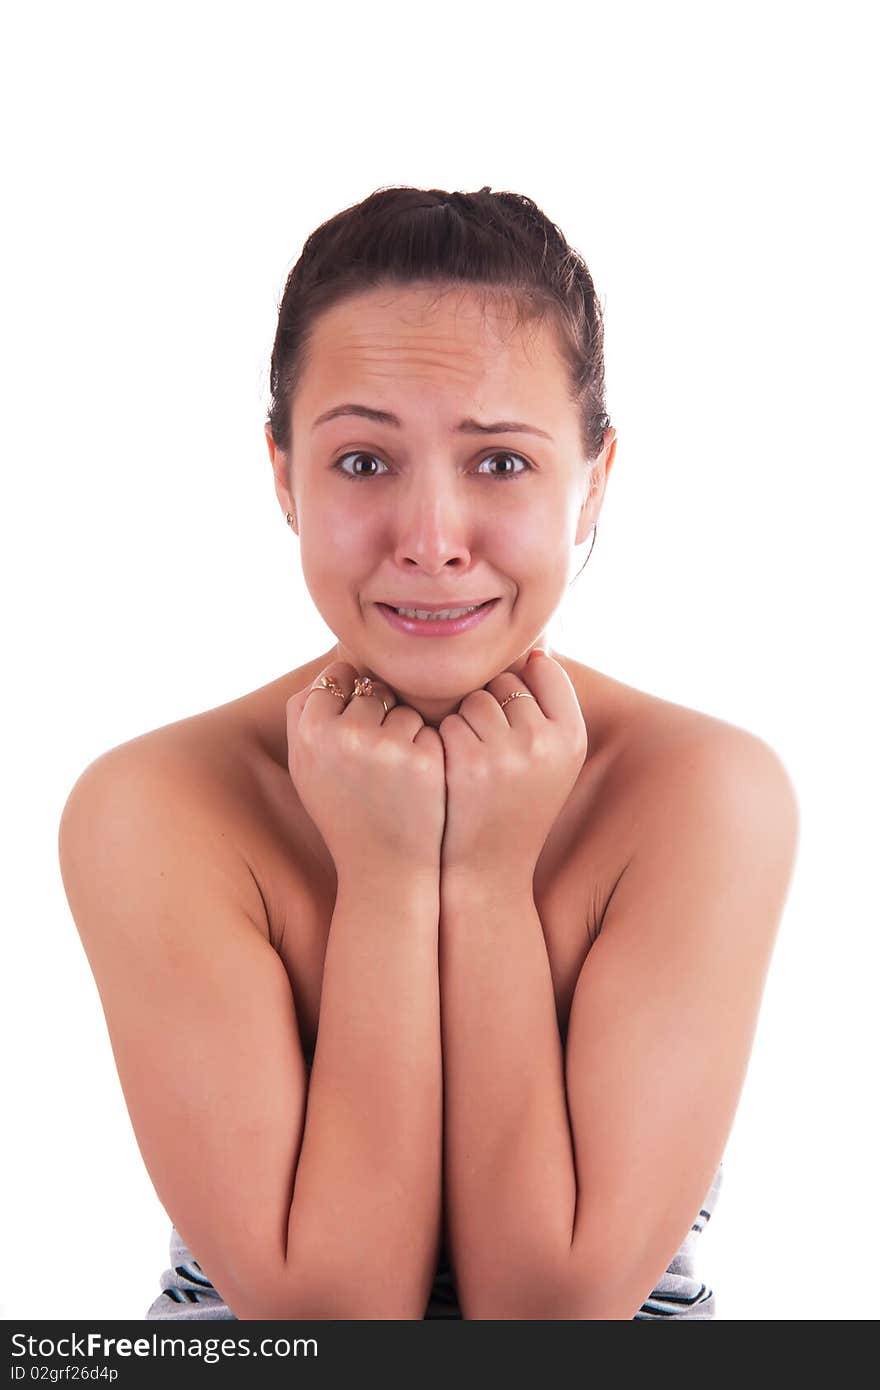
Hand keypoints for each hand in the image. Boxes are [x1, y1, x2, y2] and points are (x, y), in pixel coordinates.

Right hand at [286, 660, 445, 881]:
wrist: (383, 866)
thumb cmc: (343, 812)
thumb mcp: (305, 768)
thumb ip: (305, 716)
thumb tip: (331, 669)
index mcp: (310, 733)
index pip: (336, 677)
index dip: (350, 695)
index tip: (356, 724)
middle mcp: (345, 735)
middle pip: (372, 689)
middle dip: (379, 715)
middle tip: (374, 761)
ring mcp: (386, 747)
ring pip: (403, 708)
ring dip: (405, 732)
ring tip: (393, 776)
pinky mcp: (423, 759)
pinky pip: (429, 729)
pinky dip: (427, 749)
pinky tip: (416, 782)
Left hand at [437, 651, 588, 885]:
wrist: (486, 871)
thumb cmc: (516, 805)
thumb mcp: (552, 759)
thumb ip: (548, 705)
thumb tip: (533, 643)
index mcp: (574, 736)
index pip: (543, 668)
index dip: (521, 690)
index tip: (514, 726)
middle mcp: (546, 740)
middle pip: (505, 681)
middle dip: (492, 707)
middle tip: (493, 755)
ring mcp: (507, 751)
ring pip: (474, 697)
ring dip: (465, 721)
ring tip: (474, 765)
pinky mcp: (466, 761)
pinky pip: (447, 720)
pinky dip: (444, 740)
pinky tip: (453, 773)